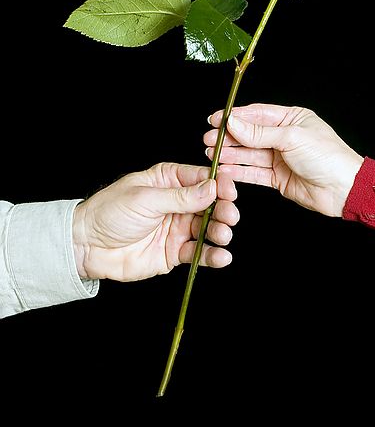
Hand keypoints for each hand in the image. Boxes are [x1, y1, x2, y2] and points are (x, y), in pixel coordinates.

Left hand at [72, 163, 237, 280]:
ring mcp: (178, 228)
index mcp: (169, 181)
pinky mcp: (175, 252)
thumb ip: (180, 197)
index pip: (203, 178)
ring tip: (223, 235)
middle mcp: (178, 203)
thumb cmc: (108, 213)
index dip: (220, 184)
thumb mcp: (145, 199)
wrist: (85, 247)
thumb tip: (212, 189)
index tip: (228, 192)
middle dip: (224, 209)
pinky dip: (213, 255)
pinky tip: (222, 256)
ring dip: (220, 231)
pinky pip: (199, 252)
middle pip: (211, 204)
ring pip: (209, 228)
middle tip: (229, 216)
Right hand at [204, 104, 362, 216]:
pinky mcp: (279, 178)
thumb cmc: (326, 156)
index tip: (215, 119)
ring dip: (231, 154)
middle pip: (250, 135)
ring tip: (212, 154)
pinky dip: (239, 172)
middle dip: (229, 137)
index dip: (235, 117)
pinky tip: (224, 170)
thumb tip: (233, 123)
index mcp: (292, 119)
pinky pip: (254, 173)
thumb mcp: (291, 138)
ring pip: (250, 154)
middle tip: (209, 139)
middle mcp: (285, 137)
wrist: (343, 188)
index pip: (258, 114)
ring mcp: (281, 158)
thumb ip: (260, 133)